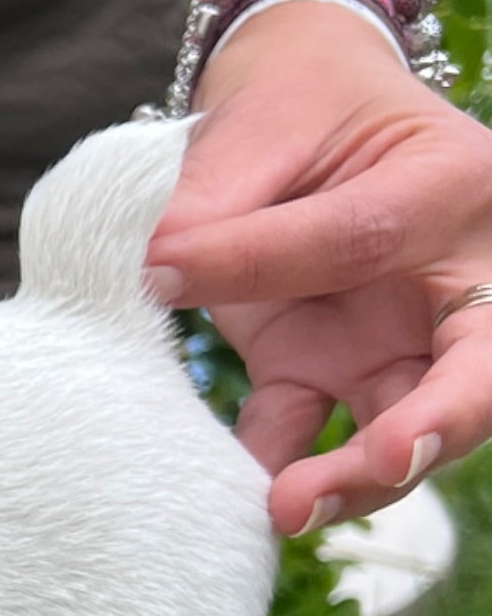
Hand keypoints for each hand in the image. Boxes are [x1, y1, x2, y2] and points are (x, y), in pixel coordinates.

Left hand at [145, 0, 491, 534]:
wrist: (296, 111)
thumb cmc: (296, 106)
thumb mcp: (261, 125)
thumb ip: (217, 197)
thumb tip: (155, 267)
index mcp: (447, 186)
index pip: (364, 237)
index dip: (263, 259)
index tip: (161, 267)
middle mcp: (448, 276)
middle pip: (471, 369)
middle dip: (436, 423)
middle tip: (390, 459)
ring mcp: (395, 335)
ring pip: (404, 421)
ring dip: (355, 477)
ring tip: (292, 509)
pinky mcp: (331, 370)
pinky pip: (311, 430)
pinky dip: (278, 469)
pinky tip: (238, 503)